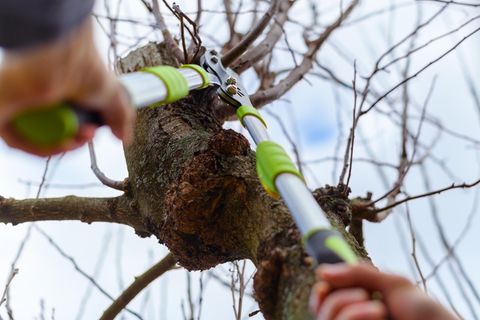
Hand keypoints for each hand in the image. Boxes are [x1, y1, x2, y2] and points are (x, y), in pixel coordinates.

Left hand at [0, 19, 133, 155]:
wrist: (61, 53)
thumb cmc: (82, 64)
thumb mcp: (111, 95)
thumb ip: (121, 117)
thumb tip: (124, 138)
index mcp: (58, 94)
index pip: (67, 124)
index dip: (81, 134)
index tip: (94, 131)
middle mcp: (37, 100)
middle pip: (53, 134)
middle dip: (75, 141)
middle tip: (89, 134)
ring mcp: (19, 107)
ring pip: (37, 140)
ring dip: (63, 146)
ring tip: (78, 138)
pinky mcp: (2, 112)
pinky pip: (19, 141)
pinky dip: (44, 148)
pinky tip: (63, 143)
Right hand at [310, 263, 457, 319]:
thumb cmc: (426, 313)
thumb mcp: (392, 284)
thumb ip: (357, 274)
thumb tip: (321, 271)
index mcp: (360, 306)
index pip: (325, 300)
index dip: (320, 291)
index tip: (324, 281)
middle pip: (321, 310)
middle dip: (337, 298)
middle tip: (363, 294)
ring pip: (328, 319)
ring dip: (350, 310)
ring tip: (380, 309)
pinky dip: (355, 317)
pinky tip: (379, 317)